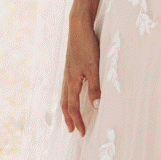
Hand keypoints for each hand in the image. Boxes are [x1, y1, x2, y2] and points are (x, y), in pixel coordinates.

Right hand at [60, 12, 100, 135]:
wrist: (78, 27)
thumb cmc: (86, 47)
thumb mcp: (94, 68)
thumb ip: (95, 88)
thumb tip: (95, 107)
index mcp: (72, 82)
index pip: (73, 107)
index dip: (78, 121)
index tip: (82, 133)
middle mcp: (67, 78)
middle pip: (65, 103)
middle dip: (68, 117)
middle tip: (72, 129)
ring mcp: (68, 71)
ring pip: (65, 94)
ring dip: (67, 107)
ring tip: (70, 115)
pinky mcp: (71, 64)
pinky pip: (67, 85)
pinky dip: (69, 94)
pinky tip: (74, 91)